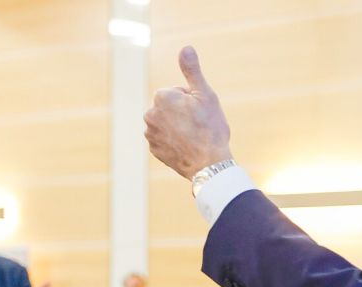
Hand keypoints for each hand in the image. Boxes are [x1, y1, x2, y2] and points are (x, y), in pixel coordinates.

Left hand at [145, 46, 232, 178]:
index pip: (177, 92)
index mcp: (162, 97)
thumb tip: (186, 48)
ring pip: (166, 123)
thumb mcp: (205, 95)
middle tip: (199, 125)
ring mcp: (150, 133)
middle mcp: (150, 114)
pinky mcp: (154, 149)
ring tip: (194, 137)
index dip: (192, 101)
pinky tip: (187, 147)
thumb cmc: (210, 128)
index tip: (200, 113)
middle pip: (170, 107)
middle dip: (182, 113)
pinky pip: (164, 139)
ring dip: (177, 127)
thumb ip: (192, 70)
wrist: (209, 164)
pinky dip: (174, 141)